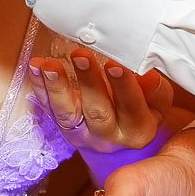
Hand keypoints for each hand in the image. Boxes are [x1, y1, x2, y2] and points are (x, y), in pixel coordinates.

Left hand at [33, 47, 174, 153]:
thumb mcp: (157, 104)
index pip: (132, 108)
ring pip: (66, 114)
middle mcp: (108, 136)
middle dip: (88, 82)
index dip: (124, 86)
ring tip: (49, 65)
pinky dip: (40, 86)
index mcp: (137, 131)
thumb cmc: (142, 112)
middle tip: (80, 56)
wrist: (121, 139)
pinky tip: (36, 66)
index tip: (115, 64)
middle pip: (97, 112)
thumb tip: (147, 76)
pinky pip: (48, 107)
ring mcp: (81, 133)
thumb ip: (155, 91)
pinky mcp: (62, 126)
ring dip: (57, 87)